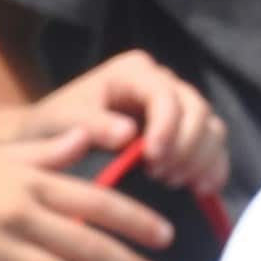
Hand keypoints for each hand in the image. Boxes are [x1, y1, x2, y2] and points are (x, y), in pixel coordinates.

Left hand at [29, 49, 227, 201]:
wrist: (47, 138)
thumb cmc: (51, 126)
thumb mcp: (62, 120)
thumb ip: (92, 124)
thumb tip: (127, 135)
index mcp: (134, 72)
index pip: (165, 94)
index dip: (167, 126)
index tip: (153, 158)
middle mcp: (162, 82)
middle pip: (196, 109)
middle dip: (186, 145)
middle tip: (162, 177)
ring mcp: (177, 105)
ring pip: (211, 126)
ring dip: (200, 158)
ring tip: (173, 183)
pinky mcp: (184, 129)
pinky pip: (213, 144)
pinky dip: (213, 165)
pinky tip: (202, 188)